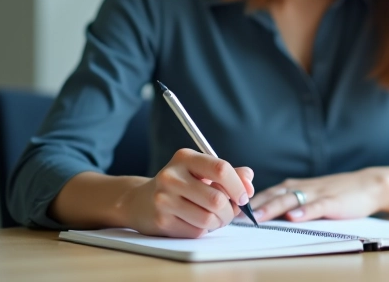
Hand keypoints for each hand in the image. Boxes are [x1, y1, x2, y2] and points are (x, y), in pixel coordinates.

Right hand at [119, 148, 253, 237]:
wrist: (140, 201)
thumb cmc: (180, 185)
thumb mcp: (201, 172)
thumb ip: (229, 174)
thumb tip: (249, 181)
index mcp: (185, 158)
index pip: (221, 169)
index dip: (238, 185)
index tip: (244, 196)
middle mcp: (171, 176)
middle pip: (217, 199)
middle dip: (230, 210)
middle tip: (230, 211)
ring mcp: (164, 199)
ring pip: (208, 218)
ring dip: (219, 222)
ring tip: (216, 218)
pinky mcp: (161, 221)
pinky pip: (197, 231)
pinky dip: (205, 230)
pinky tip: (197, 222)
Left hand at [249, 168, 388, 222]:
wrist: (367, 185)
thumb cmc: (335, 192)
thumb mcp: (308, 195)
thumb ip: (288, 202)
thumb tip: (262, 214)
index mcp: (294, 187)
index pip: (266, 193)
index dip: (248, 201)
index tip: (230, 208)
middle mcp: (301, 188)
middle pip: (274, 195)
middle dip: (254, 205)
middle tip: (235, 214)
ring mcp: (317, 194)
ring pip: (291, 200)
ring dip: (274, 208)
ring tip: (259, 216)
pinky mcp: (332, 201)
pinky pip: (317, 206)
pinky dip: (305, 211)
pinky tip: (295, 217)